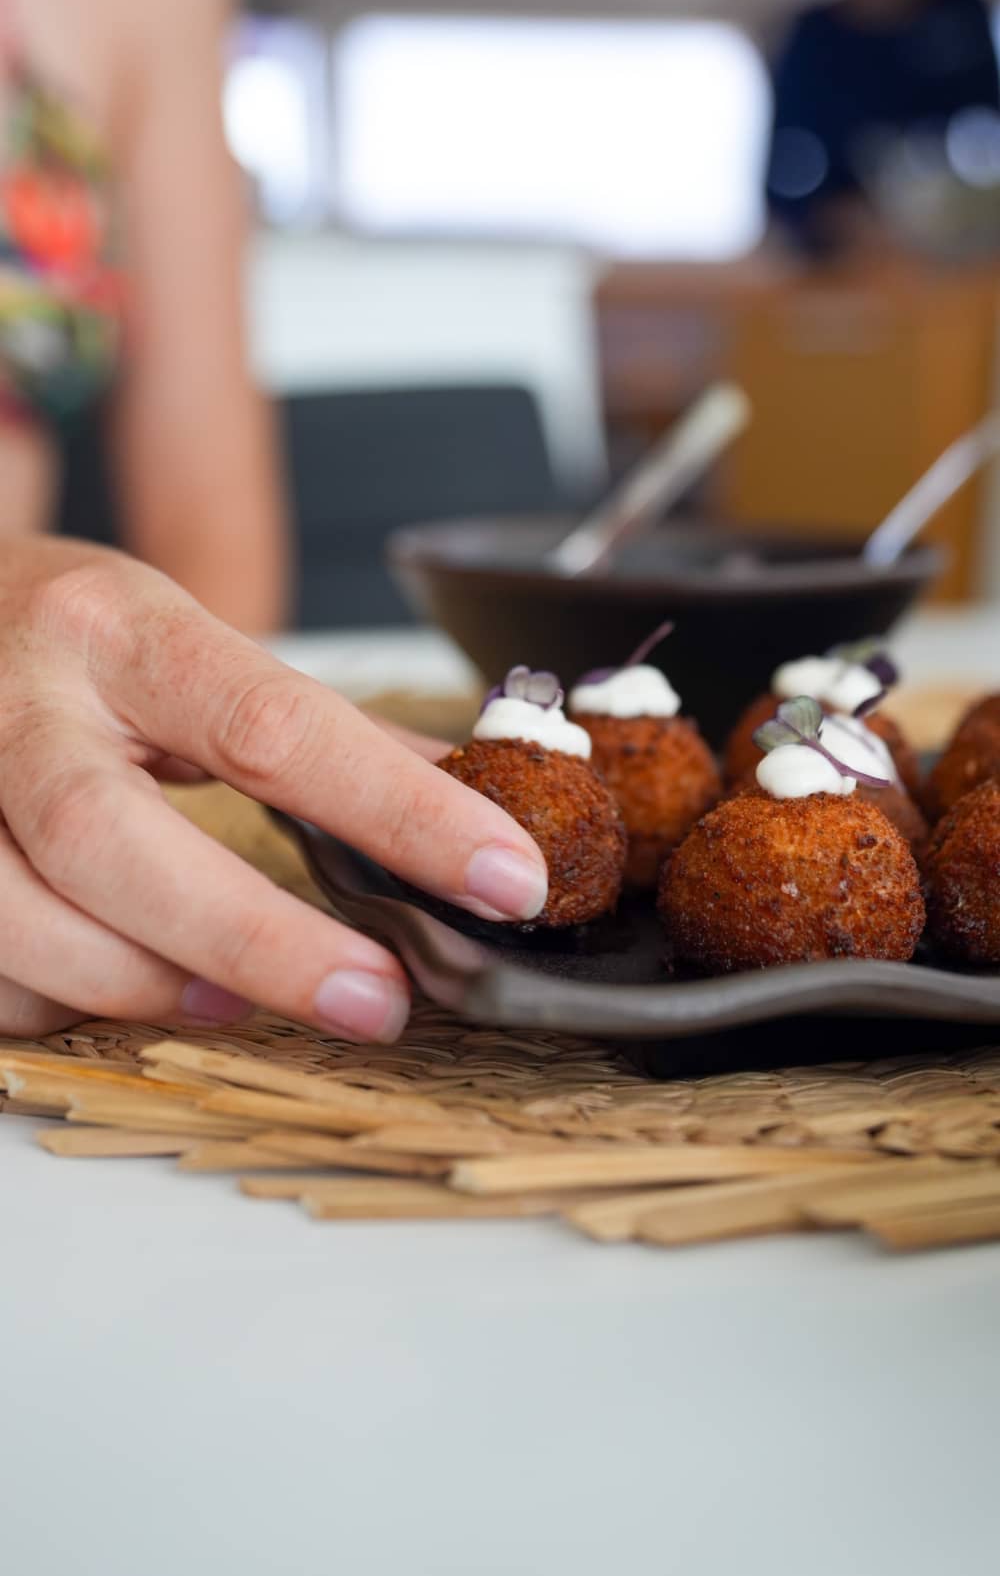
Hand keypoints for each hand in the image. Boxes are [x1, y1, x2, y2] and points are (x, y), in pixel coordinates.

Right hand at [0, 539, 547, 1039]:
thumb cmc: (65, 634)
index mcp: (118, 628)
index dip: (398, 809)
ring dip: (143, 983)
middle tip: (379, 1001)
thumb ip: (309, 726)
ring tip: (238, 1003)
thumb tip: (468, 796)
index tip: (503, 875)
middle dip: (255, 938)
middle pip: (113, 838)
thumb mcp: (183, 639)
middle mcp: (17, 699)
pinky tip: (126, 984)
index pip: (273, 723)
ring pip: (21, 918)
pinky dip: (60, 1000)